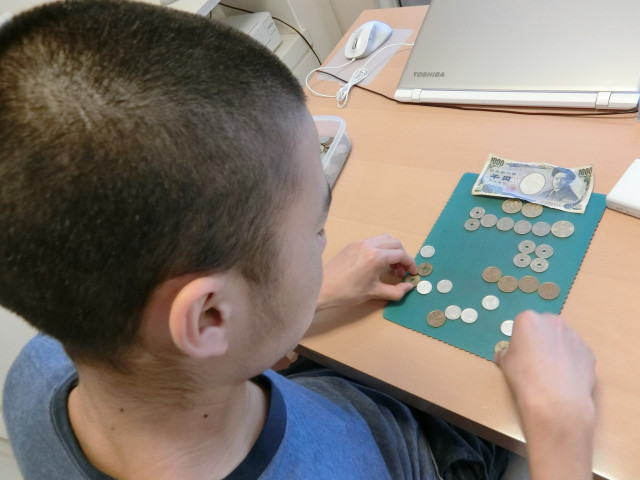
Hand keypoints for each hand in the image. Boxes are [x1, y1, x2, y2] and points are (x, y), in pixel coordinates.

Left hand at [316, 234, 416, 310]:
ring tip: (389, 267)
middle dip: (402, 256)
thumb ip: (396, 291)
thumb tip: (409, 286)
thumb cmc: (348, 292)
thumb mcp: (375, 293)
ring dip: (392, 250)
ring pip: (385, 239)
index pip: (401, 254)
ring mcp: (360, 242)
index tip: (412, 273)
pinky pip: (373, 240)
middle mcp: (370, 245)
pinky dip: (381, 248)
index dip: (411, 264)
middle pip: (396, 243)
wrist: (323, 287)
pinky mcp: (353, 244)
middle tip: (401, 272)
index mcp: (376, 257)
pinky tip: (377, 263)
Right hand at [495, 311, 595, 479]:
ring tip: (551, 377)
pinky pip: (576, 355)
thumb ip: (507, 354)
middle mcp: (553, 322)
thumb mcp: (504, 366)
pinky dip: (571, 364)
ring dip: (556, 353)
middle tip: (533, 365)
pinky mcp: (589, 355)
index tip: (518, 357)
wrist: (557, 408)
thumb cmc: (523, 384)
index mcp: (527, 321)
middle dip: (539, 343)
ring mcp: (574, 338)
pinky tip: (565, 382)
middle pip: (544, 328)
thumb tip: (508, 355)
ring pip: (562, 341)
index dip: (519, 341)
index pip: (522, 323)